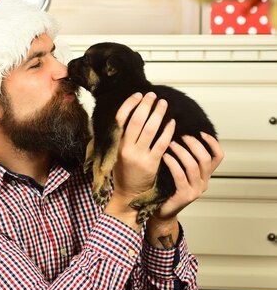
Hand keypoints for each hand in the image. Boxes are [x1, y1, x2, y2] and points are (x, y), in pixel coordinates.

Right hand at [104, 92, 173, 229]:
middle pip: (136, 121)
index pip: (120, 119)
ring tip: (163, 104)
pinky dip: (167, 131)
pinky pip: (162, 143)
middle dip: (145, 105)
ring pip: (150, 129)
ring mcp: (139, 156)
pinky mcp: (152, 163)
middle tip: (153, 95)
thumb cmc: (123, 172)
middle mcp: (126, 148)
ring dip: (158, 114)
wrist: (128, 193)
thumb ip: (122, 136)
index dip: (129, 105)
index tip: (138, 95)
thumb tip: (130, 114)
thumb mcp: (116, 152)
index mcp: (116, 144)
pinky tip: (172, 122)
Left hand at [146, 133, 222, 246]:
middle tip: (181, 136)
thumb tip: (180, 135)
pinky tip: (165, 156)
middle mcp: (204, 182)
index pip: (218, 157)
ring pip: (193, 166)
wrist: (162, 212)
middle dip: (194, 144)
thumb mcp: (180, 172)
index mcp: (205, 175)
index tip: (201, 132)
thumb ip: (184, 159)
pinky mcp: (185, 196)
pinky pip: (180, 176)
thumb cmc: (167, 189)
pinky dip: (172, 163)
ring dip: (181, 152)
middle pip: (205, 158)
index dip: (212, 143)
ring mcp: (195, 190)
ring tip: (170, 144)